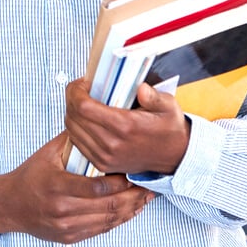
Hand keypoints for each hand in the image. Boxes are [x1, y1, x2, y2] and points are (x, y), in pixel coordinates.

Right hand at [0, 131, 154, 243]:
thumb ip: (73, 142)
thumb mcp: (47, 153)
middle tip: (149, 187)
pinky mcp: (69, 237)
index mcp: (56, 186)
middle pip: (107, 207)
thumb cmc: (29, 176)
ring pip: (107, 221)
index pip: (96, 188)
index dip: (119, 183)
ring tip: (145, 198)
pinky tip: (130, 211)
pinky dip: (118, 220)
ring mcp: (65, 226)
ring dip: (130, 210)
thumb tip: (97, 124)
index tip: (133, 174)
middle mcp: (61, 209)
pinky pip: (100, 230)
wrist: (9, 204)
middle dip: (132, 197)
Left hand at [65, 78, 190, 175]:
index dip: (76, 91)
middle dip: (72, 99)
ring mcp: (105, 156)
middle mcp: (112, 144)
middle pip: (73, 117)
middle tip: (82, 90)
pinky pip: (77, 143)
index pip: (83, 106)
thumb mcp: (168, 107)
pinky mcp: (102, 164)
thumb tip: (141, 89)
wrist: (174, 157)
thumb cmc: (169, 129)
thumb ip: (154, 97)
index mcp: (125, 126)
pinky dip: (76, 128)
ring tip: (83, 103)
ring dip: (72, 113)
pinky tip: (85, 119)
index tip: (83, 83)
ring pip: (71, 130)